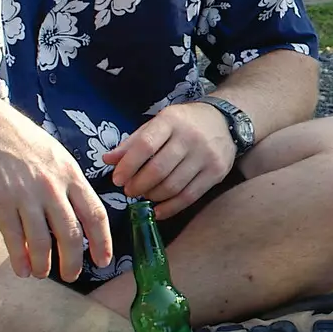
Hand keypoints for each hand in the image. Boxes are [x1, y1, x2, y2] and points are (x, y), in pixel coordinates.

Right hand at [0, 96, 112, 282]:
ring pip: (41, 240)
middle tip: (71, 276)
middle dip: (73, 261)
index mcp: (71, 175)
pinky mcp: (0, 201)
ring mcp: (26, 195)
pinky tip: (21, 269)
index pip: (96, 214)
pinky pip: (13, 237)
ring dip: (44, 263)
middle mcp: (53, 187)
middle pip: (71, 233)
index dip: (102, 241)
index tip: (103, 260)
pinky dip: (19, 258)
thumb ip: (69, 184)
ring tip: (42, 274)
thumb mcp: (57, 156)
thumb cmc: (22, 142)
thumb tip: (80, 214)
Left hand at [103, 102, 234, 220]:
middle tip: (129, 190)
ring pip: (173, 186)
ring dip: (152, 196)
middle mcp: (191, 138)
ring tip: (144, 195)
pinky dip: (170, 208)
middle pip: (158, 170)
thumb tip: (107, 160)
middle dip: (138, 185)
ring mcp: (206, 156)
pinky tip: (157, 210)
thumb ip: (134, 142)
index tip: (117, 179)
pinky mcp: (217, 173)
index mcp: (171, 121)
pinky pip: (189, 196)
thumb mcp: (159, 123)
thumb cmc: (185, 123)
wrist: (225, 122)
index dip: (128, 166)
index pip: (145, 146)